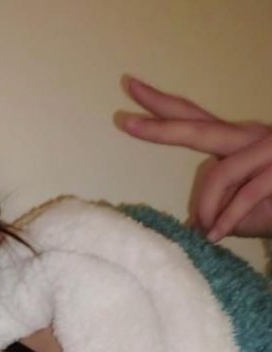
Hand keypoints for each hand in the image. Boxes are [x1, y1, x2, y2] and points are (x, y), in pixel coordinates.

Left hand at [116, 76, 271, 240]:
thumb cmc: (271, 209)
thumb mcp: (233, 210)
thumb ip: (211, 207)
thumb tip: (190, 225)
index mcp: (233, 140)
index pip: (192, 117)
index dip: (161, 104)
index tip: (130, 87)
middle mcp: (247, 137)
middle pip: (196, 129)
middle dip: (159, 127)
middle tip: (123, 121)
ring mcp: (266, 150)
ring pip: (219, 174)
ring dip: (208, 208)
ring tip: (207, 230)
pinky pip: (242, 198)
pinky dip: (226, 221)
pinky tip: (216, 235)